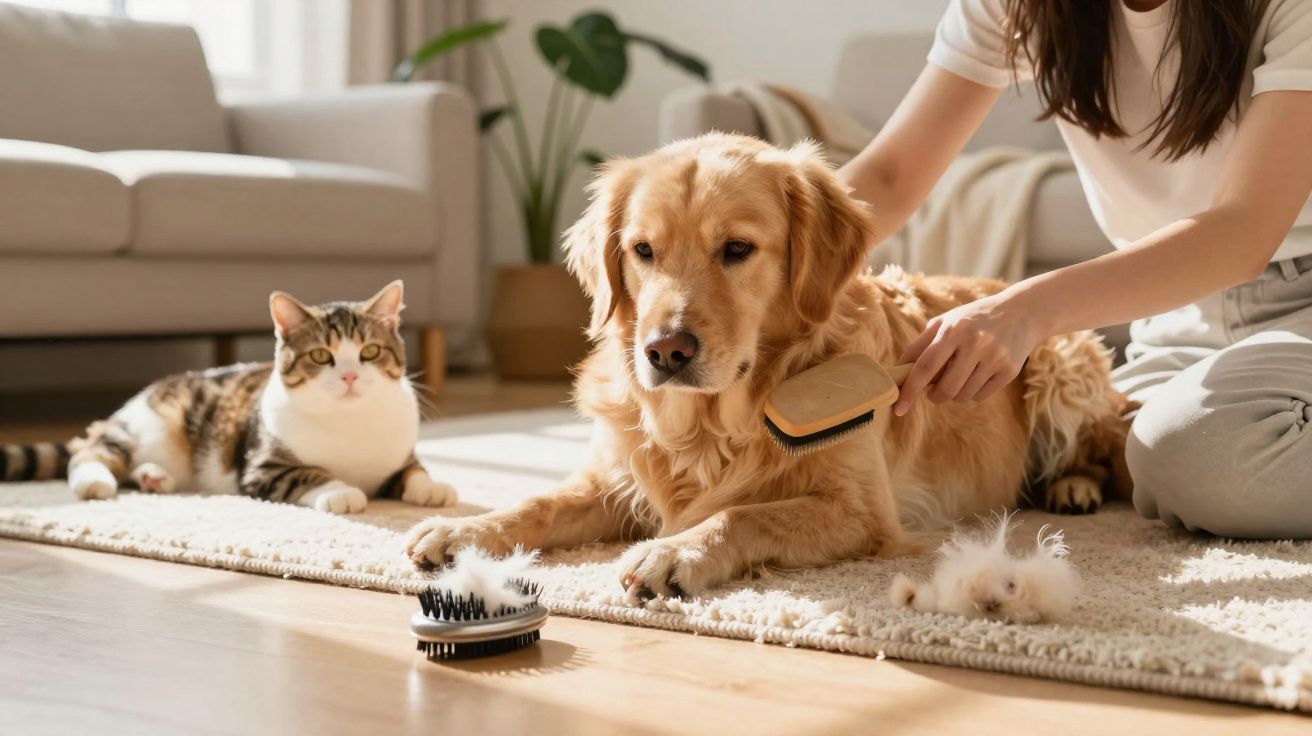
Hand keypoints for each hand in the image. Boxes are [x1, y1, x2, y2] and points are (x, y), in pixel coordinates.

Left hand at [893, 290, 1039, 415]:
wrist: (1020, 313)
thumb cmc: (972, 320)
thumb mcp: (944, 322)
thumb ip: (919, 347)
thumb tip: (897, 373)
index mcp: (953, 330)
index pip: (926, 367)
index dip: (910, 390)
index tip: (899, 409)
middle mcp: (975, 343)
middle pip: (946, 389)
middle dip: (935, 396)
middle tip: (935, 390)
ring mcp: (995, 358)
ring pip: (963, 396)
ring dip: (955, 393)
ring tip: (961, 375)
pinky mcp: (1009, 371)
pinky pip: (980, 396)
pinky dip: (972, 392)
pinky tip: (978, 374)